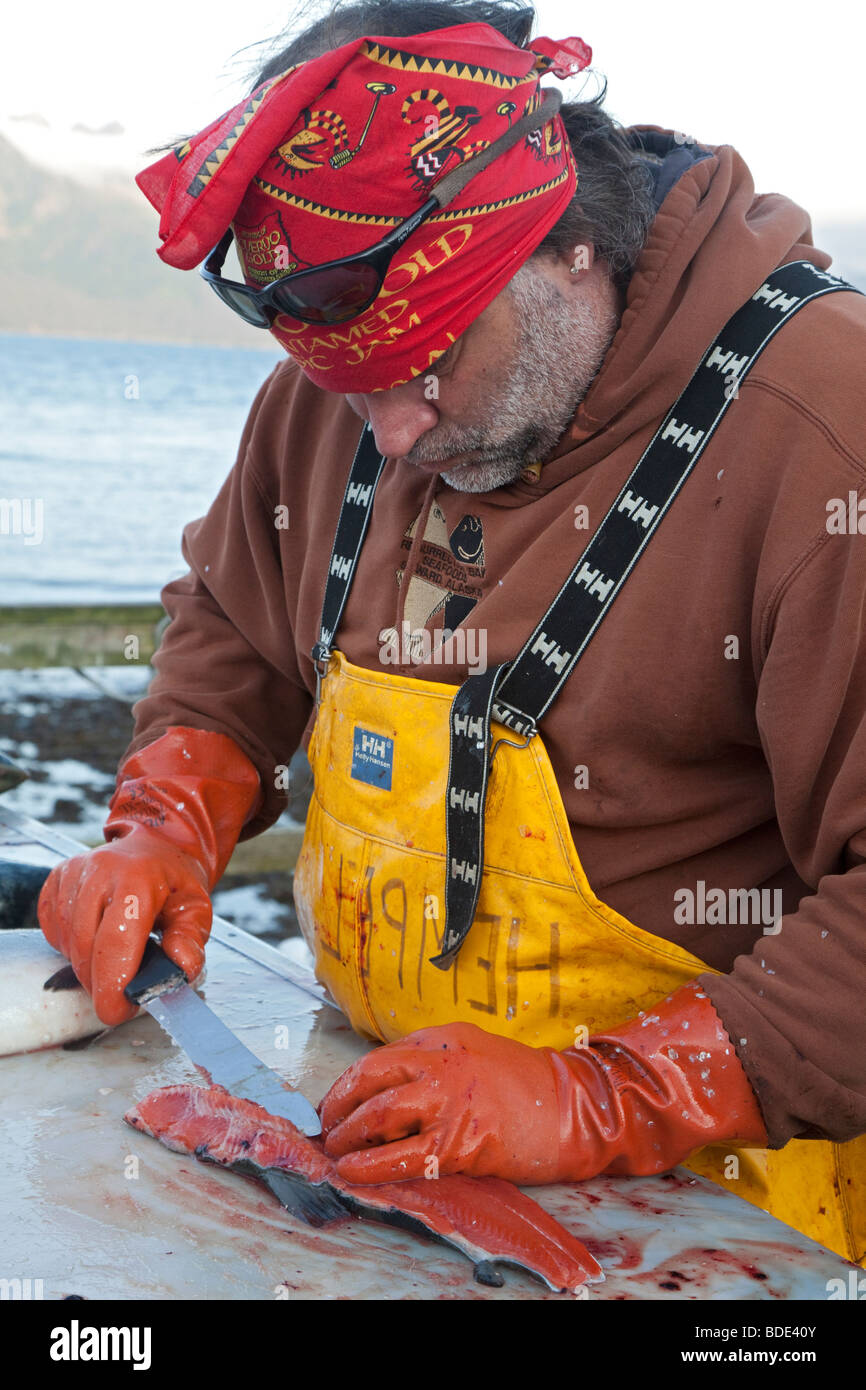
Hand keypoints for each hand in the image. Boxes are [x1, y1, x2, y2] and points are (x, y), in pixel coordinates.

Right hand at [37, 726, 259, 1025]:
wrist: (155, 845)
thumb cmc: (174, 881)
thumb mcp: (197, 909)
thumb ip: (190, 942)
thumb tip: (179, 969)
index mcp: (138, 878)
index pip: (115, 942)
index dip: (112, 985)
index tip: (117, 1011)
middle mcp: (100, 871)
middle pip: (87, 948)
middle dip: (102, 983)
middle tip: (122, 994)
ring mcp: (74, 873)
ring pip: (68, 943)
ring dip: (88, 965)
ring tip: (115, 958)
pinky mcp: (56, 879)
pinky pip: (54, 930)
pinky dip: (71, 946)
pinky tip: (96, 938)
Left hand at [319, 984, 768, 1183]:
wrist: (578, 1108)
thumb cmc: (530, 1085)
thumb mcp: (479, 1052)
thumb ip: (439, 1063)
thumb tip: (393, 1089)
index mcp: (445, 1038)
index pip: (380, 1058)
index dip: (350, 1082)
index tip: (335, 1102)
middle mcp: (442, 1061)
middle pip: (371, 1079)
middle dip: (338, 1105)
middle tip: (325, 1126)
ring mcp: (450, 1099)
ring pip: (379, 1113)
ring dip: (348, 1134)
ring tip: (335, 1150)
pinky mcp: (460, 1140)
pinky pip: (401, 1154)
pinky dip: (370, 1164)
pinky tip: (354, 1171)